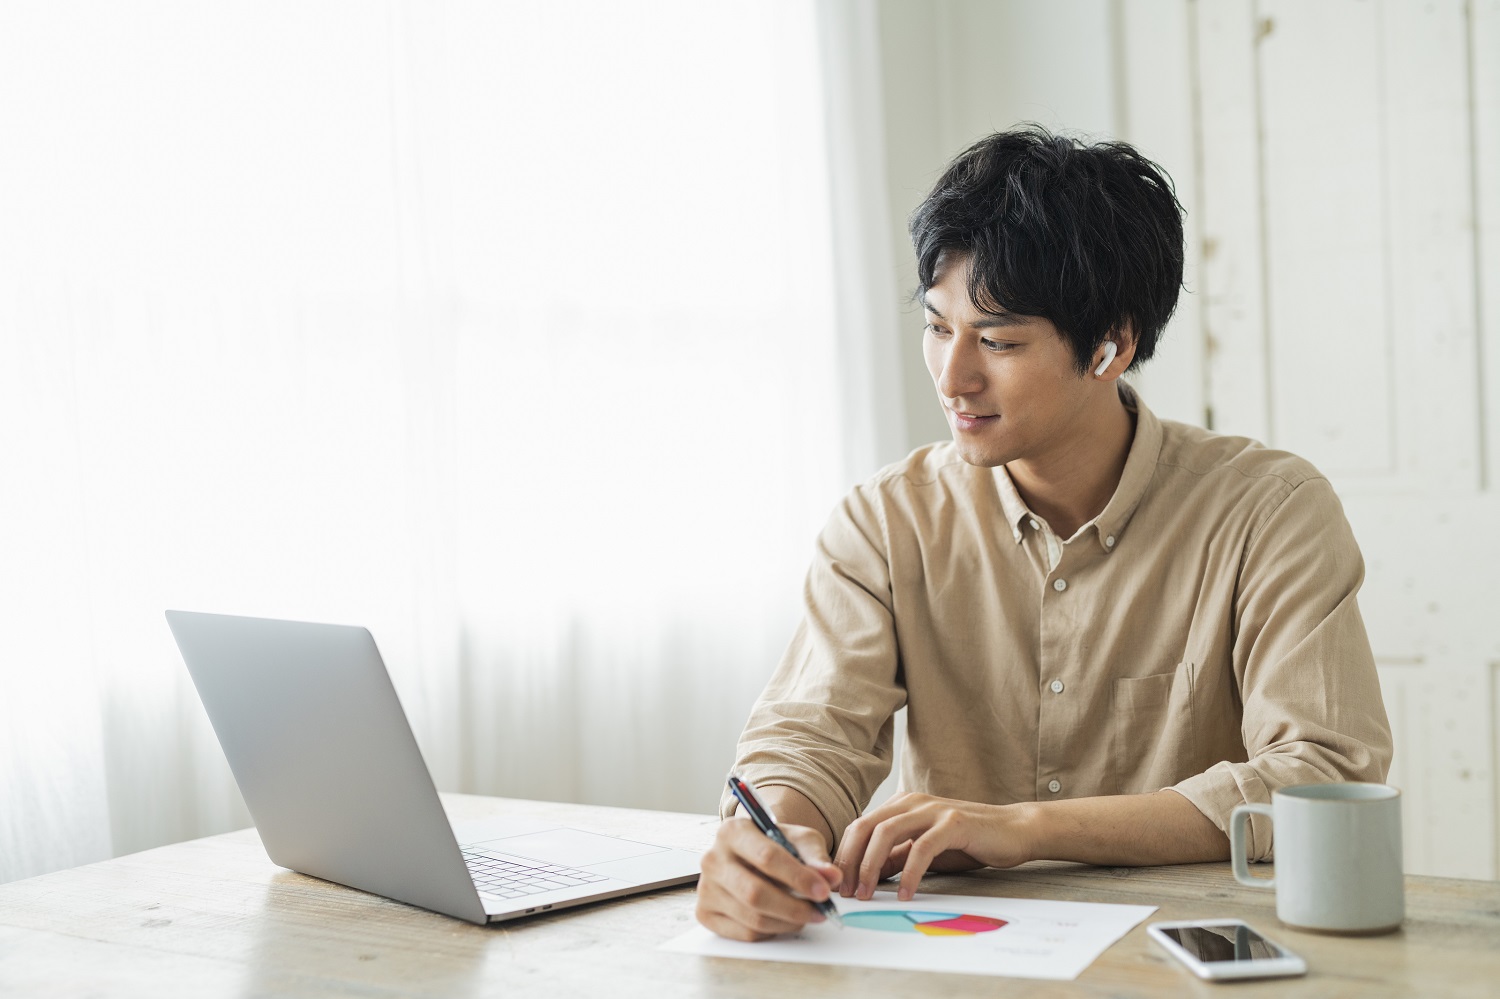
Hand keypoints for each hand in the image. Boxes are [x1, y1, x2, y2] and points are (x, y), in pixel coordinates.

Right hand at [696, 817, 842, 940]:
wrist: (751, 853)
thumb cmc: (776, 844)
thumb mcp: (799, 840)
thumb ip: (816, 857)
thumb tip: (832, 876)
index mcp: (732, 830)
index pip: (766, 857)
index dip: (798, 877)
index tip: (823, 891)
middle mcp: (712, 858)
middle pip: (755, 893)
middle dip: (794, 907)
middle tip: (820, 912)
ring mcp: (706, 888)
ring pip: (752, 917)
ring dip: (787, 922)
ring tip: (806, 915)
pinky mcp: (706, 913)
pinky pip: (745, 933)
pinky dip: (771, 931)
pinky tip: (782, 919)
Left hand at [834, 792, 1035, 900]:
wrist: (1014, 830)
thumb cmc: (968, 841)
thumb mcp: (924, 849)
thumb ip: (896, 857)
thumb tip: (866, 874)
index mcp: (901, 805)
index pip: (860, 827)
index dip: (845, 855)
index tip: (837, 883)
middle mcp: (912, 802)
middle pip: (866, 827)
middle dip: (850, 860)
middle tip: (845, 891)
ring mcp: (932, 810)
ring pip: (887, 833)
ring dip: (871, 866)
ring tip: (866, 894)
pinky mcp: (954, 823)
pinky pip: (922, 848)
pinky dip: (909, 872)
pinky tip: (904, 893)